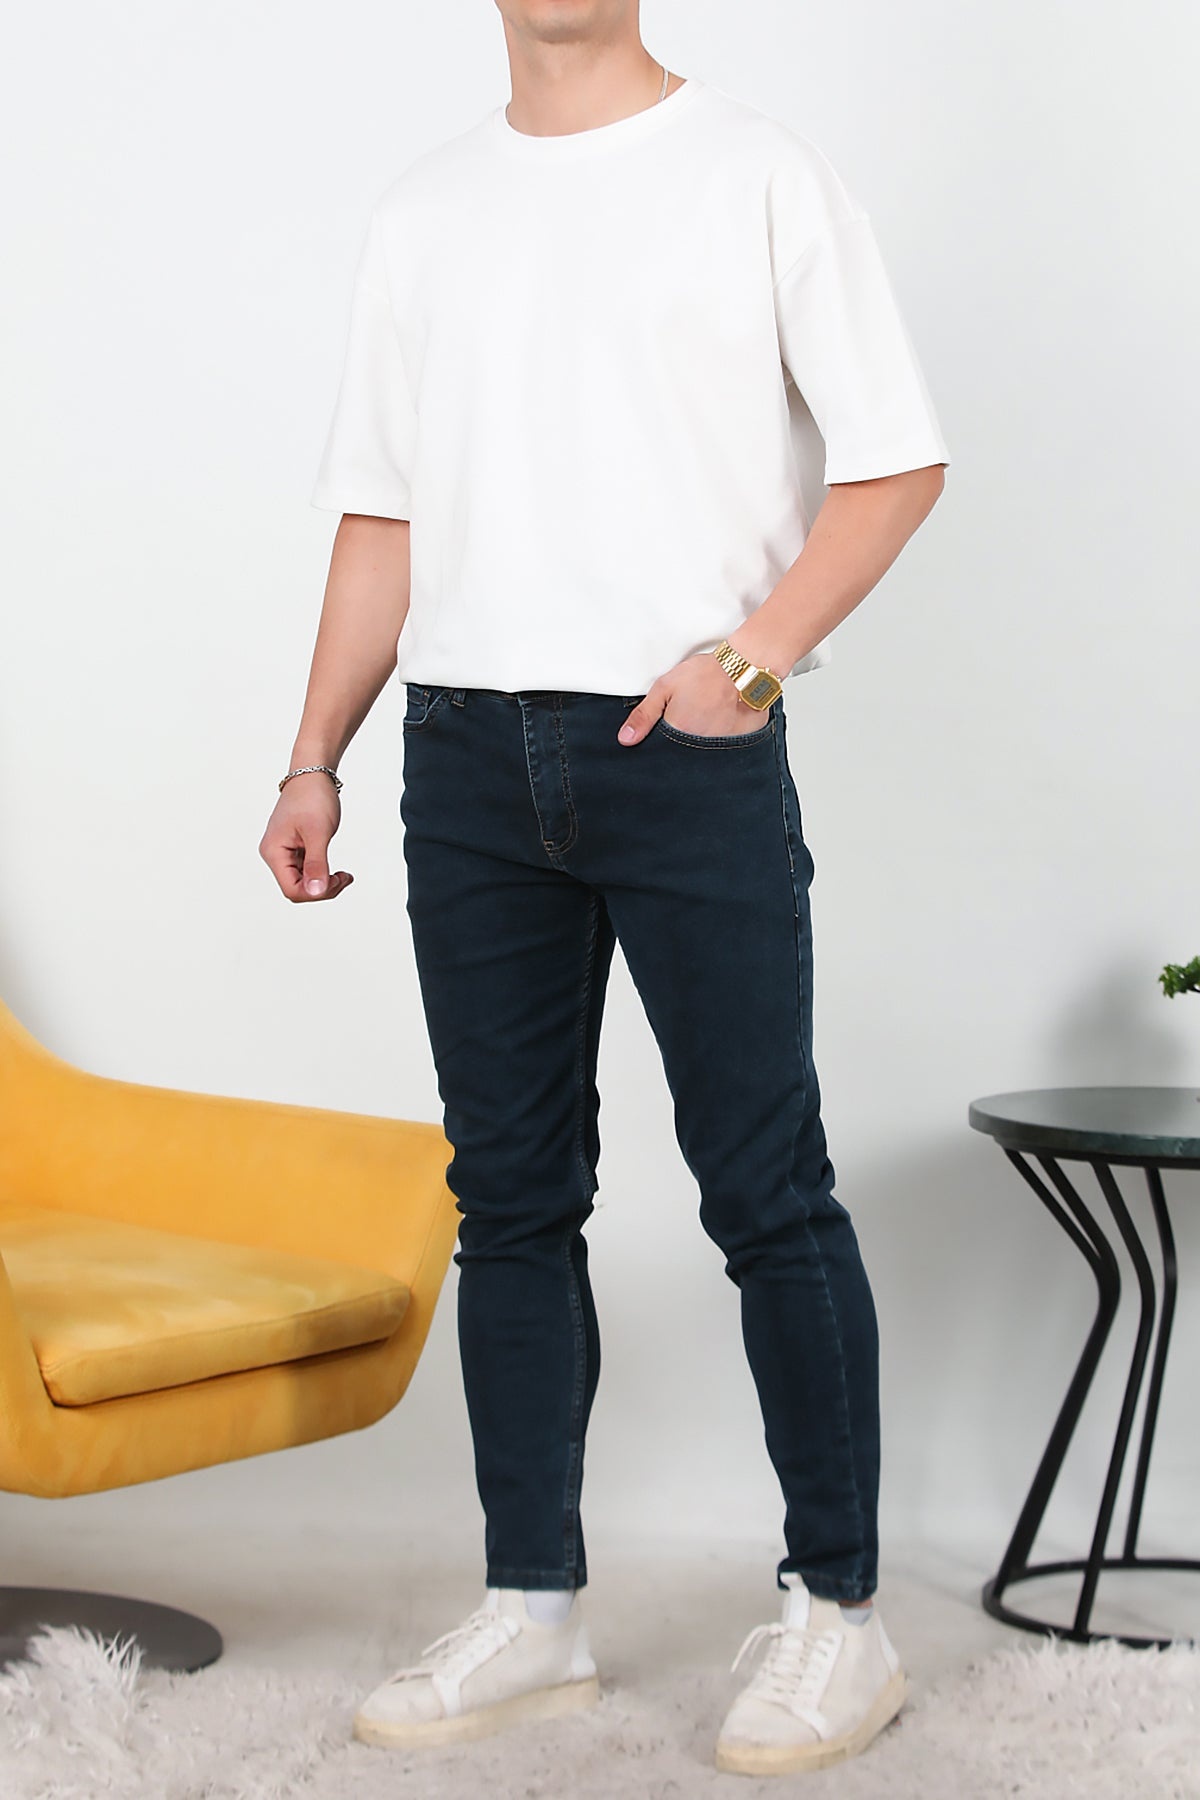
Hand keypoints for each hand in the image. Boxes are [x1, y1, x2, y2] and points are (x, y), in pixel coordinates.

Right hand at [259, 774, 353, 901]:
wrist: (312, 775)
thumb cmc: (312, 797)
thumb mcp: (318, 832)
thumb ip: (316, 864)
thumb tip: (316, 892)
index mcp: (274, 852)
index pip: (292, 889)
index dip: (316, 892)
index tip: (338, 879)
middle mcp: (275, 854)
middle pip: (296, 888)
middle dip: (322, 888)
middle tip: (344, 877)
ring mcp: (283, 852)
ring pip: (302, 882)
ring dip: (324, 882)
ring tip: (343, 875)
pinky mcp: (293, 849)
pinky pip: (306, 871)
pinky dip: (322, 873)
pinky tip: (336, 871)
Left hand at [617, 651, 768, 744]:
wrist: (743, 670)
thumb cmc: (705, 675)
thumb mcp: (665, 687)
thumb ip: (643, 715)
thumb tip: (626, 739)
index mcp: (677, 732)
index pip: (659, 752)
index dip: (658, 744)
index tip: (663, 733)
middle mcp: (697, 745)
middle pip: (679, 756)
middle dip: (678, 744)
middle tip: (689, 719)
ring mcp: (718, 748)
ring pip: (699, 756)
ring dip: (697, 746)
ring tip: (703, 720)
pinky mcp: (735, 746)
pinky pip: (720, 753)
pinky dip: (716, 743)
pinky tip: (717, 726)